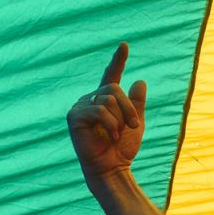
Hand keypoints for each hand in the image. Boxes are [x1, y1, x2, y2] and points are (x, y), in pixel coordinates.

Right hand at [67, 42, 147, 180]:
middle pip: (114, 89)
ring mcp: (80, 107)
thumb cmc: (122, 149)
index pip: (111, 76)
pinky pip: (99, 111)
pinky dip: (110, 125)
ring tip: (117, 135)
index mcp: (105, 100)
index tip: (125, 45)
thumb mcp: (136, 123)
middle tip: (133, 126)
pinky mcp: (74, 117)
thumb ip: (137, 104)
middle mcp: (90, 100)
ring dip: (120, 120)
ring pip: (108, 99)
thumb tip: (139, 81)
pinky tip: (109, 137)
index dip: (118, 61)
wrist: (112, 169)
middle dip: (129, 109)